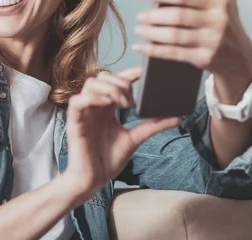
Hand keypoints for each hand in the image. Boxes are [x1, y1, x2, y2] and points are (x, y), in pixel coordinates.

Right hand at [62, 67, 179, 197]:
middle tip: (133, 101)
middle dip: (120, 82)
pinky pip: (77, 101)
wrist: (92, 180)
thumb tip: (176, 117)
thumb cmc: (108, 160)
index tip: (146, 72)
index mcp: (107, 107)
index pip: (116, 80)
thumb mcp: (134, 139)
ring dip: (109, 88)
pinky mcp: (75, 122)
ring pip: (91, 84)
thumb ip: (152, 125)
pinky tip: (107, 104)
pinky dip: (92, 98)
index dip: (129, 72)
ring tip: (122, 104)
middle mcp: (94, 106)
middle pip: (103, 77)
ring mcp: (84, 113)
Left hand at [133, 0, 251, 102]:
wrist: (239, 56)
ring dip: (152, 33)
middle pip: (177, 16)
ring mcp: (213, 41)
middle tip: (139, 15)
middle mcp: (218, 20)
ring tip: (138, 28)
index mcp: (220, 0)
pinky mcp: (206, 59)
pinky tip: (141, 47)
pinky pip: (175, 54)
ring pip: (174, 36)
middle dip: (154, 16)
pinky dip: (155, 50)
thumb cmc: (227, 17)